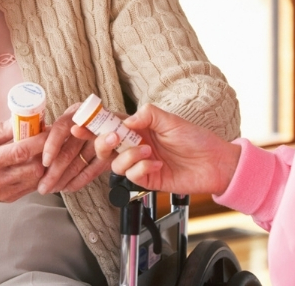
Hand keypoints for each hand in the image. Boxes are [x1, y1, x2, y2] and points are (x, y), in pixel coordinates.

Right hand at [0, 119, 47, 203]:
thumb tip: (20, 120)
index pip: (21, 152)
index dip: (39, 140)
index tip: (48, 129)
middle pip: (35, 168)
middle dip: (45, 152)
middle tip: (46, 138)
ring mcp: (3, 193)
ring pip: (37, 179)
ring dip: (43, 163)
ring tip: (41, 148)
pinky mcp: (8, 198)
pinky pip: (32, 186)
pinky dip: (38, 173)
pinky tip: (34, 160)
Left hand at [37, 103, 110, 193]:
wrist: (124, 128)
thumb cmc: (86, 125)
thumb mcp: (70, 122)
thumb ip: (54, 132)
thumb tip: (32, 145)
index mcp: (77, 111)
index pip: (61, 128)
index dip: (51, 146)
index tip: (44, 162)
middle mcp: (91, 122)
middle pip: (69, 150)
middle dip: (54, 172)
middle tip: (42, 187)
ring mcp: (104, 138)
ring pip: (79, 163)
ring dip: (64, 179)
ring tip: (52, 189)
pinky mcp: (113, 153)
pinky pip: (92, 171)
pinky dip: (79, 181)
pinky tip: (68, 187)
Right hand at [94, 104, 240, 195]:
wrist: (214, 163)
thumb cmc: (196, 139)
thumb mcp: (171, 120)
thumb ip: (147, 115)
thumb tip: (126, 120)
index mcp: (139, 128)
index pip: (111, 125)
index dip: (94, 125)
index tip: (79, 125)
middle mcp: (136, 146)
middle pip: (106, 147)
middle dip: (104, 143)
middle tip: (114, 138)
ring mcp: (141, 164)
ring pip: (116, 164)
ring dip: (129, 156)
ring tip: (148, 151)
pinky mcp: (148, 180)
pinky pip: (132, 176)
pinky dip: (141, 168)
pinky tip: (157, 164)